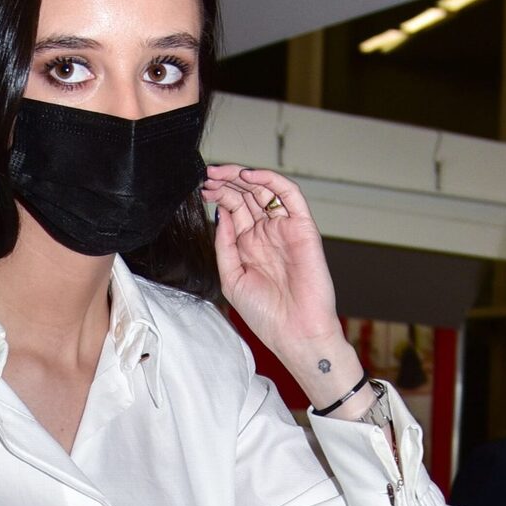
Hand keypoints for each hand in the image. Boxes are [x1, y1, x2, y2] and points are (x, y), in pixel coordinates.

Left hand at [201, 165, 365, 406]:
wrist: (295, 333)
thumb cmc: (266, 314)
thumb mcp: (232, 278)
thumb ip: (224, 245)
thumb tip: (220, 214)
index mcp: (250, 246)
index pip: (234, 209)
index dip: (219, 195)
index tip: (202, 189)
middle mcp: (267, 234)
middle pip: (247, 195)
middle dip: (227, 182)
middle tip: (209, 175)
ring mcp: (285, 229)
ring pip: (265, 190)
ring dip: (244, 176)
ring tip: (222, 173)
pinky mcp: (304, 227)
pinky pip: (289, 195)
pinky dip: (271, 180)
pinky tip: (249, 176)